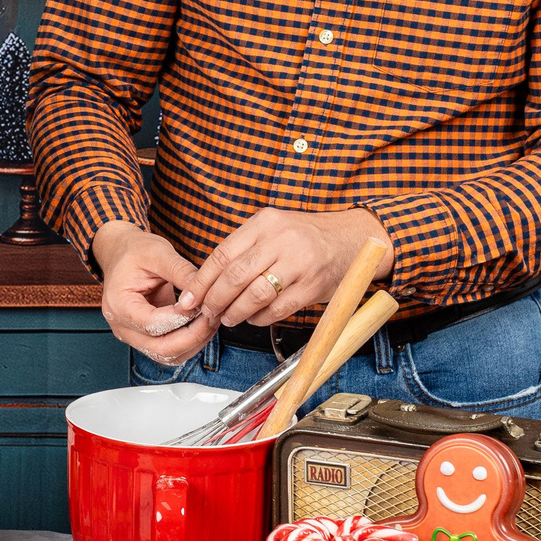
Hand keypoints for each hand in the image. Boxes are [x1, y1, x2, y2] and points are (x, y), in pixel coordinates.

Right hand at [91, 221, 208, 365]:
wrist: (122, 255)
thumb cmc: (134, 252)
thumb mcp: (158, 253)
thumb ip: (181, 272)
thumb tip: (204, 291)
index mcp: (120, 304)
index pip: (152, 324)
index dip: (181, 317)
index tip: (201, 303)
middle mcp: (122, 326)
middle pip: (161, 349)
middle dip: (193, 337)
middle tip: (212, 317)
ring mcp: (133, 336)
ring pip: (168, 356)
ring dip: (194, 343)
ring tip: (210, 321)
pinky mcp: (145, 338)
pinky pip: (170, 351)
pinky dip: (189, 344)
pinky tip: (201, 326)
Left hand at [184, 207, 392, 330]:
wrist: (351, 239)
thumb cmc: (304, 237)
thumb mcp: (273, 228)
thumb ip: (243, 248)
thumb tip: (205, 280)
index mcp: (266, 222)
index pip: (222, 255)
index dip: (201, 281)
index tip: (189, 298)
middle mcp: (282, 240)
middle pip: (234, 277)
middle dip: (214, 300)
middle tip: (206, 312)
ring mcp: (299, 264)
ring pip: (254, 295)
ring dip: (235, 312)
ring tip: (227, 318)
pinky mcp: (312, 287)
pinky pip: (277, 309)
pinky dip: (260, 318)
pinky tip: (253, 318)